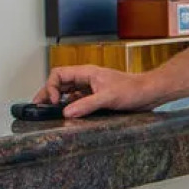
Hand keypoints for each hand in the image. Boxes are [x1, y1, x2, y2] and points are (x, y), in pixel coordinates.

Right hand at [32, 65, 162, 117]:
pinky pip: (79, 102)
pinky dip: (71, 108)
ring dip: (60, 102)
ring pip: (68, 93)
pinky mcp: (97, 98)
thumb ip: (86, 105)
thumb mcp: (108, 97)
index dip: (50, 87)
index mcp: (86, 73)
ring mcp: (91, 89)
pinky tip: (70, 116)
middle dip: (48, 94)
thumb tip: (66, 112)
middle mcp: (86, 80)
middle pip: (60, 84)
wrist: (150, 93)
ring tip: (51, 113)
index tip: (52, 101)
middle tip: (38, 107)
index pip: (59, 74)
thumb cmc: (133, 89)